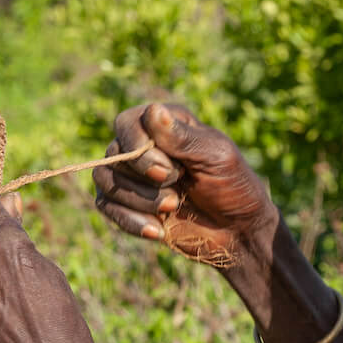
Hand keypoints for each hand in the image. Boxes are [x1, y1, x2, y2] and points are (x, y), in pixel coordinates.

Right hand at [92, 102, 276, 269]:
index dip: (138, 146)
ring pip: (104, 179)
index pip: (127, 123)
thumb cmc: (234, 187)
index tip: (168, 170)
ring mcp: (133, 176)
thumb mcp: (216, 157)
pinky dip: (129, 220)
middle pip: (113, 153)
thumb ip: (183, 137)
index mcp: (165, 125)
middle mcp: (144, 146)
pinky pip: (105, 205)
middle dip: (143, 177)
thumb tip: (152, 110)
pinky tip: (158, 230)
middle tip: (176, 193)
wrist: (238, 232)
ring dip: (137, 199)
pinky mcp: (127, 205)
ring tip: (172, 206)